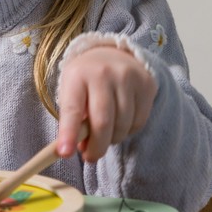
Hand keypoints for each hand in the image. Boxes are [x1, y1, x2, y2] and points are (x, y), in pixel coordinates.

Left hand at [55, 45, 156, 161]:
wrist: (113, 54)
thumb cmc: (86, 81)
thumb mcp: (71, 93)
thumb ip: (72, 120)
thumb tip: (76, 150)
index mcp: (77, 75)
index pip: (72, 109)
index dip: (68, 133)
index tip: (65, 154)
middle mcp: (103, 73)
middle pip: (102, 122)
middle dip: (96, 147)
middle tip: (90, 157)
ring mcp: (128, 77)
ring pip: (123, 125)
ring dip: (112, 139)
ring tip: (105, 135)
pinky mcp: (147, 85)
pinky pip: (139, 122)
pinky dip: (128, 131)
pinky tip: (120, 123)